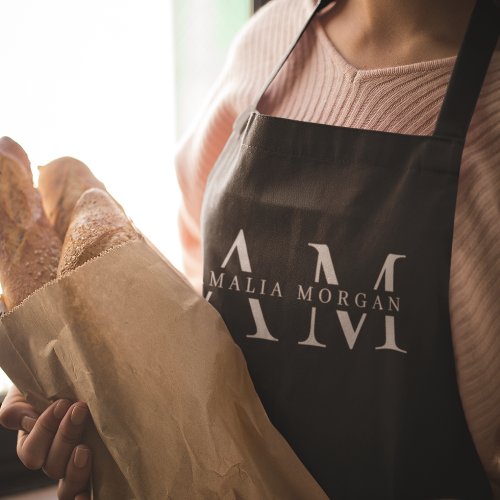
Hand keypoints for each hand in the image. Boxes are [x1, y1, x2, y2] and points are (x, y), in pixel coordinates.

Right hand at [0, 385, 91, 499]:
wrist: (84, 383)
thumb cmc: (55, 386)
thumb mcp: (30, 391)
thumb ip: (18, 407)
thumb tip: (24, 421)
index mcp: (34, 445)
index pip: (32, 451)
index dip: (44, 430)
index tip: (63, 403)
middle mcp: (53, 461)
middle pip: (52, 466)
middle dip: (65, 436)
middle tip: (79, 410)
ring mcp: (74, 468)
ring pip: (67, 486)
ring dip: (75, 469)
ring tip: (85, 448)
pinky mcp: (96, 472)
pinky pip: (83, 493)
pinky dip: (83, 498)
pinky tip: (86, 496)